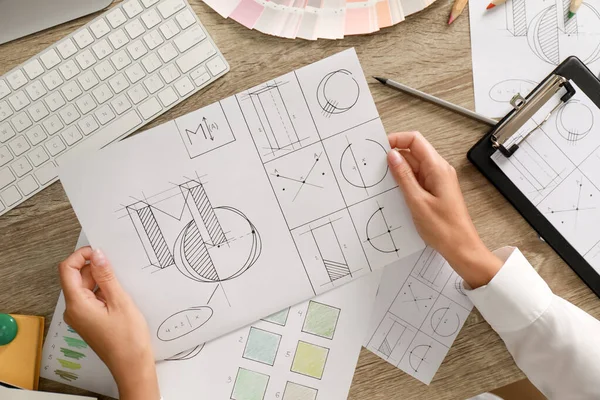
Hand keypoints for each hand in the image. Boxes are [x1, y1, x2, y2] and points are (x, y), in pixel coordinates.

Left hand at [59, 247, 159, 399]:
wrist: (132, 364)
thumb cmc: (128, 339)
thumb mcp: (120, 301)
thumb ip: (106, 276)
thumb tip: (97, 255)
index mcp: (77, 304)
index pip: (66, 269)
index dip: (80, 256)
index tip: (98, 251)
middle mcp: (74, 310)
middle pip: (75, 277)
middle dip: (93, 267)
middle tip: (115, 265)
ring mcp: (81, 316)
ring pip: (85, 286)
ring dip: (100, 279)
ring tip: (121, 282)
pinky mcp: (89, 319)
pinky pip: (91, 297)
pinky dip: (103, 290)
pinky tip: (119, 293)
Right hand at [387, 131, 502, 287]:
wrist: (461, 248)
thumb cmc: (445, 229)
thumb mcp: (417, 201)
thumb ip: (403, 177)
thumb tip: (392, 156)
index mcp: (438, 168)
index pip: (415, 140)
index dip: (397, 140)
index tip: (381, 147)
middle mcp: (439, 170)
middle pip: (413, 151)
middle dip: (395, 155)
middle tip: (377, 166)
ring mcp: (437, 180)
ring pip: (414, 165)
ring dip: (398, 170)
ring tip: (384, 181)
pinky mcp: (435, 190)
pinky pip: (417, 178)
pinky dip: (404, 181)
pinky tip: (395, 191)